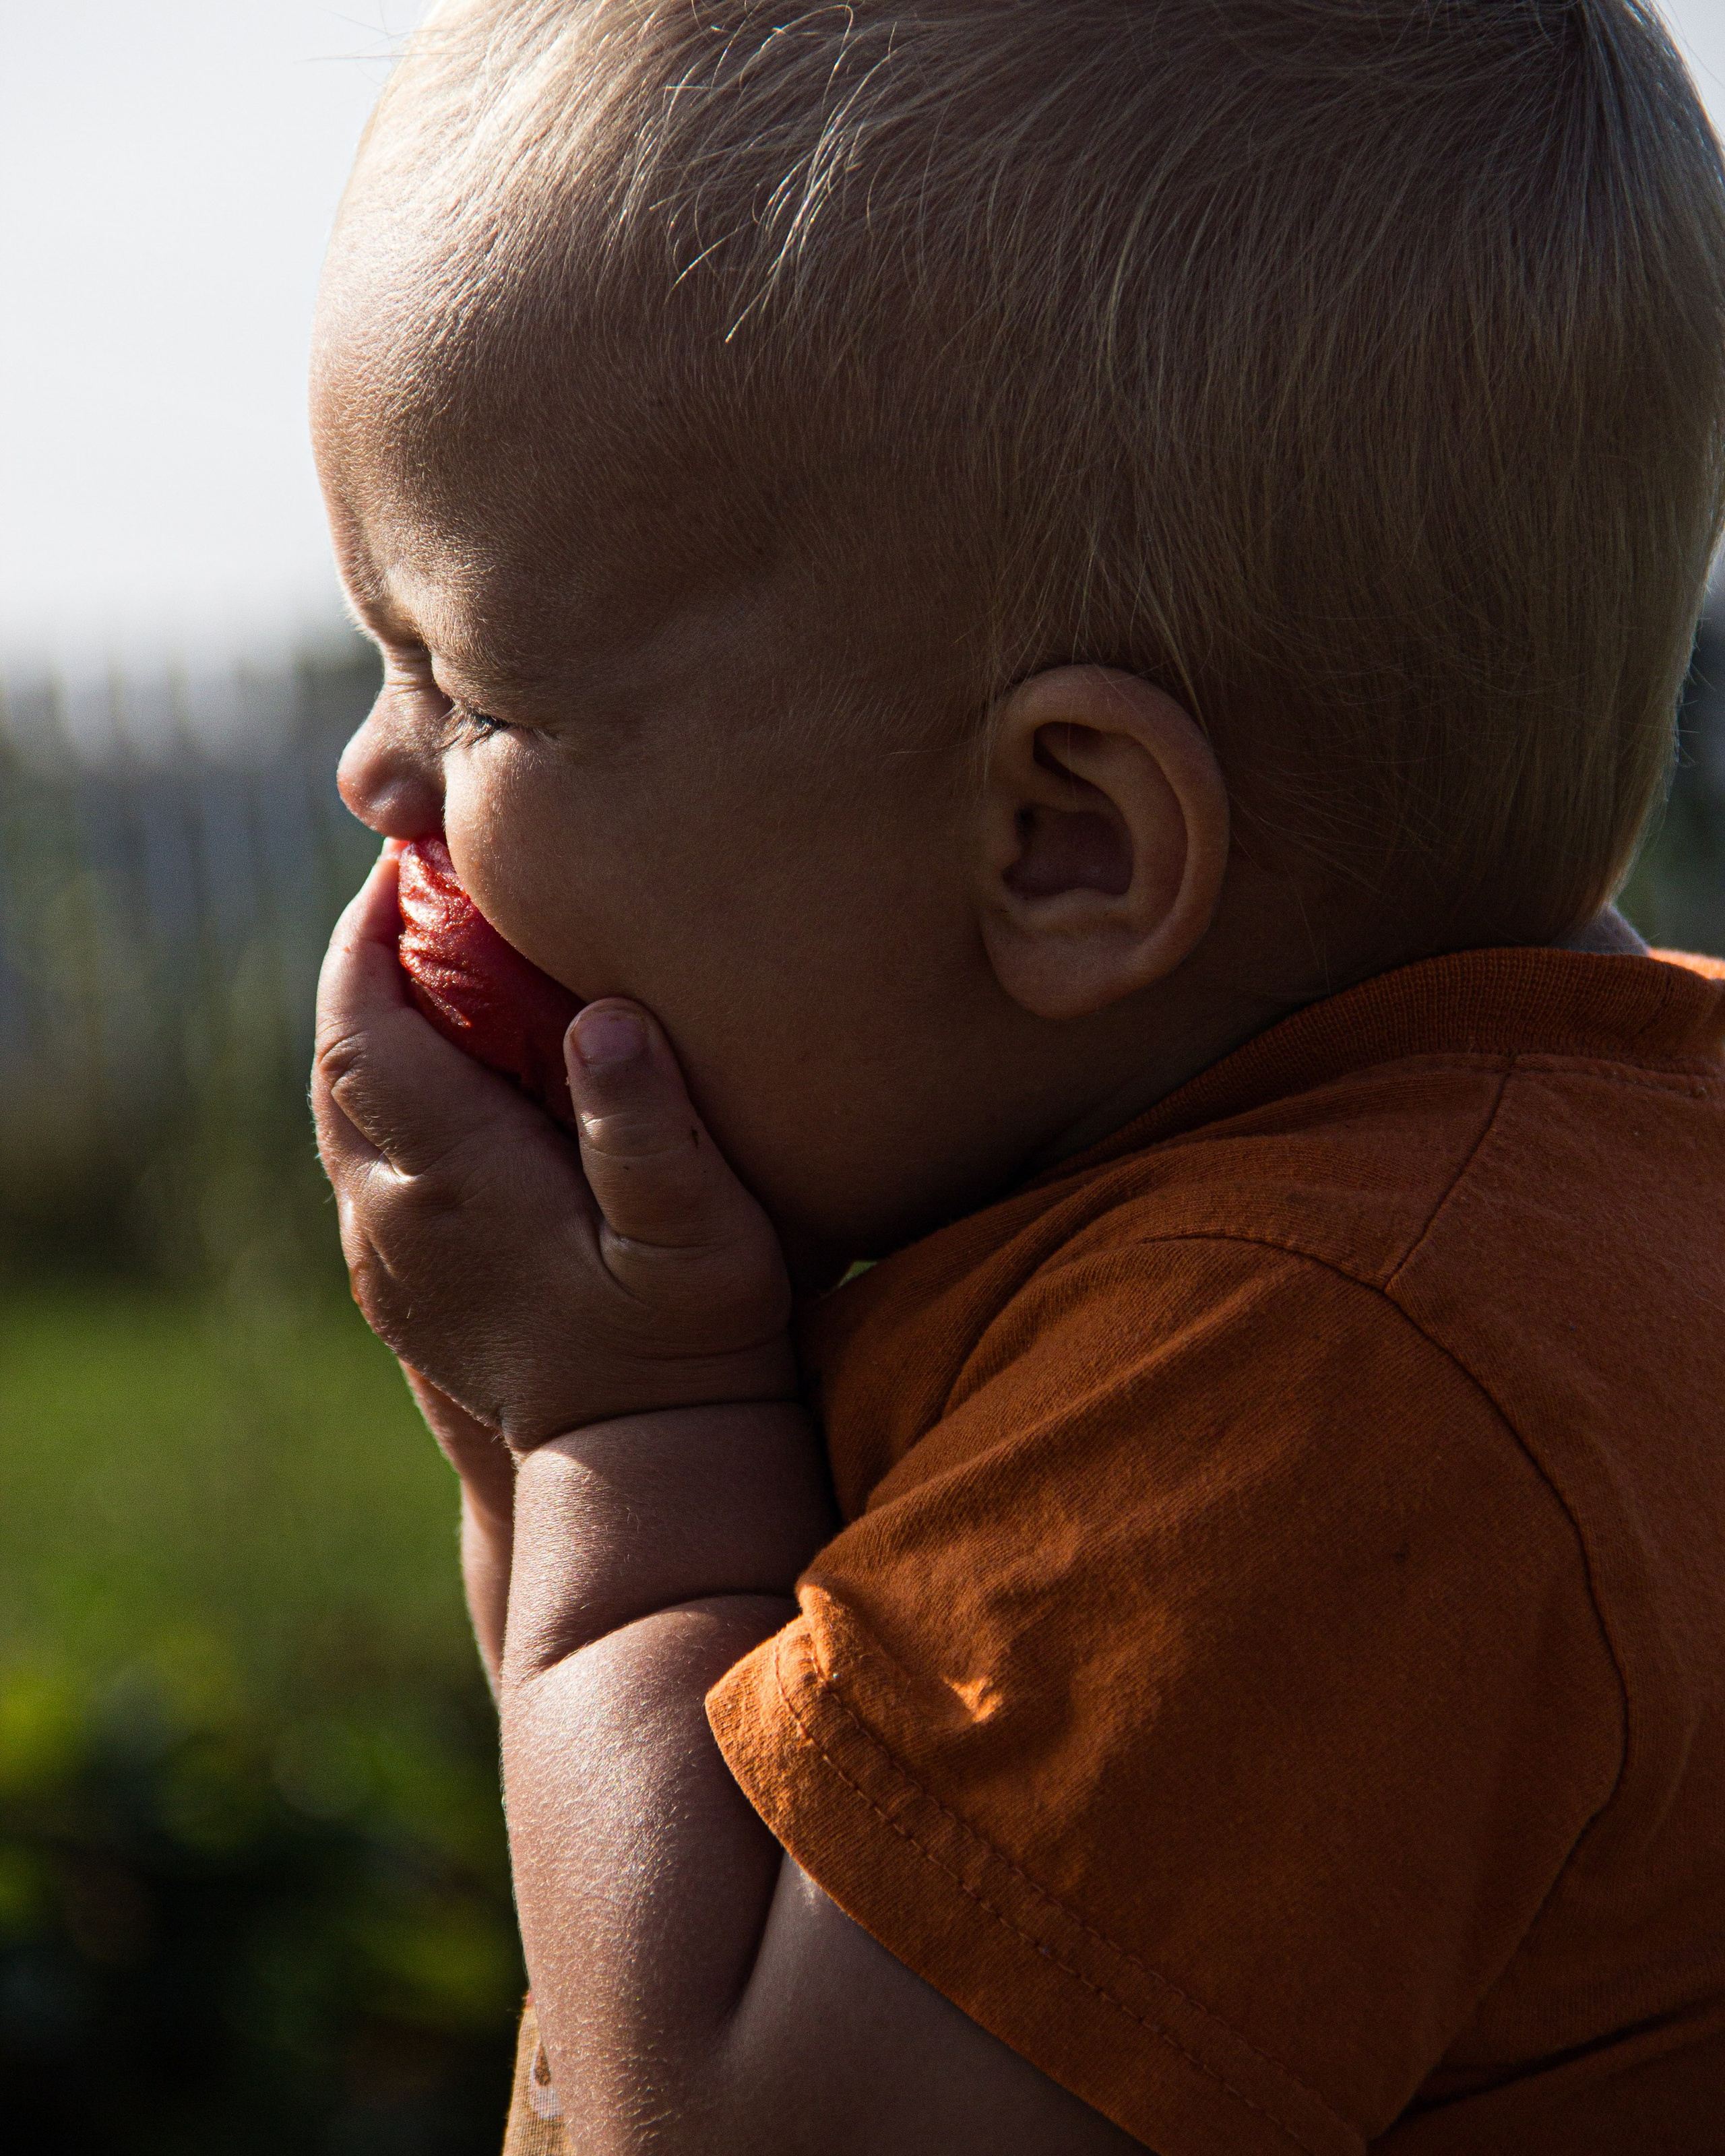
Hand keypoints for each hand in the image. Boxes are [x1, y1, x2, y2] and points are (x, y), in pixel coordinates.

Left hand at [311, 849, 796, 1446]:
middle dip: (363, 966)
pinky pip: (368, 1165)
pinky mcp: (399, 1290)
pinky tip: (454, 1078)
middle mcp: (391, 1217)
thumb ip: (648, 1128)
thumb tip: (602, 1017)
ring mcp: (385, 1260)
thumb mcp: (696, 1238)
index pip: (364, 1026)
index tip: (408, 859)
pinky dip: (390, 1097)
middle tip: (420, 891)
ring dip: (373, 1031)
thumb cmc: (689, 1345)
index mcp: (451, 1182)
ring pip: (343, 1115)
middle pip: (337, 1060)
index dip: (369, 933)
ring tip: (434, 965)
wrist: (641, 1471)